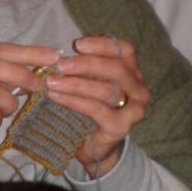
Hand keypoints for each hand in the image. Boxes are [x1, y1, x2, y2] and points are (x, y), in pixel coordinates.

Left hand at [44, 35, 149, 175]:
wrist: (97, 146)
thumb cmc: (92, 108)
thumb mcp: (91, 82)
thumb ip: (86, 67)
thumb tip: (63, 54)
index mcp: (133, 72)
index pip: (125, 49)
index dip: (102, 44)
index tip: (77, 45)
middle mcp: (139, 89)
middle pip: (117, 68)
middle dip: (87, 64)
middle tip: (61, 65)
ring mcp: (134, 109)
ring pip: (106, 90)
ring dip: (75, 84)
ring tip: (52, 82)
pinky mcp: (121, 127)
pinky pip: (96, 109)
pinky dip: (73, 101)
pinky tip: (56, 97)